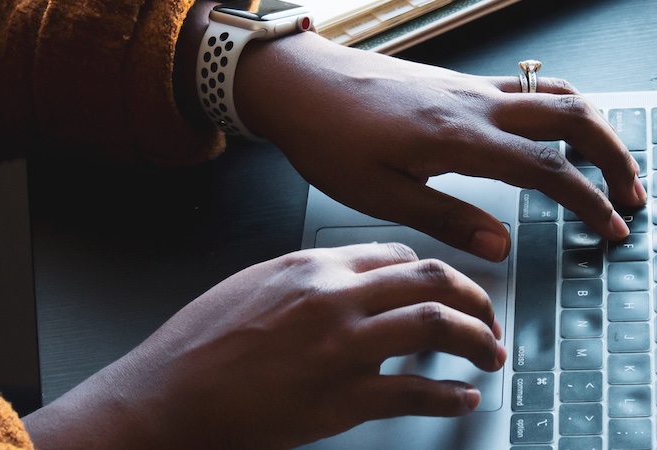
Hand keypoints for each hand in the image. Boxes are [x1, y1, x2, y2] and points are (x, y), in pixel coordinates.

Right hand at [25, 243, 505, 448]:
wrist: (165, 396)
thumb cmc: (197, 347)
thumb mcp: (252, 286)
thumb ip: (305, 280)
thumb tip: (347, 283)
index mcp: (312, 266)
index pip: (398, 256)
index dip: (435, 274)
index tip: (448, 291)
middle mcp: (335, 297)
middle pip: (432, 280)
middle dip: (476, 299)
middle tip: (489, 320)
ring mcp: (342, 347)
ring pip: (438, 326)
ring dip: (478, 341)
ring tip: (491, 355)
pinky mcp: (343, 398)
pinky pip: (415, 392)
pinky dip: (450, 396)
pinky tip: (462, 399)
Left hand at [235, 33, 646, 261]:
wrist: (298, 83)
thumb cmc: (328, 138)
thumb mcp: (379, 197)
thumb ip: (447, 220)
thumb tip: (503, 247)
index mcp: (460, 138)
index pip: (547, 168)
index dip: (588, 200)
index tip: (611, 229)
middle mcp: (476, 104)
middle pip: (573, 117)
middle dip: (614, 156)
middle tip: (632, 196)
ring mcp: (471, 88)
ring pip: (557, 94)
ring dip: (595, 128)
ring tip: (611, 166)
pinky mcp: (460, 83)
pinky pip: (529, 87)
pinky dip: (562, 109)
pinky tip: (560, 134)